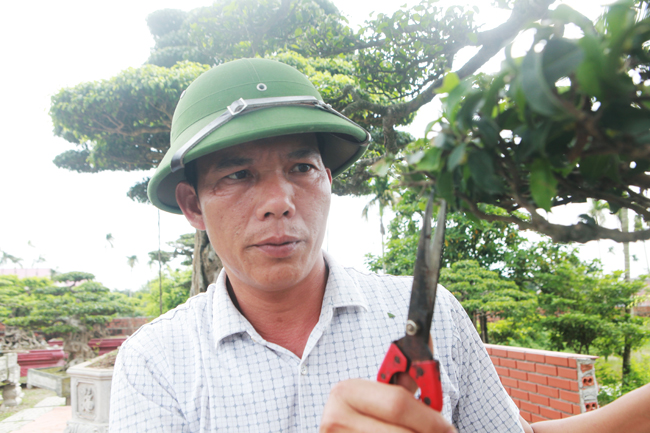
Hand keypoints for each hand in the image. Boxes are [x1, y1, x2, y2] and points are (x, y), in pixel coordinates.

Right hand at [320, 378, 455, 432]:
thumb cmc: (367, 413)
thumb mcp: (383, 393)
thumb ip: (407, 377)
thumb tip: (427, 342)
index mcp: (346, 392)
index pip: (397, 403)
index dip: (428, 417)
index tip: (447, 426)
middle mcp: (335, 418)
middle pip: (402, 432)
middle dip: (427, 432)